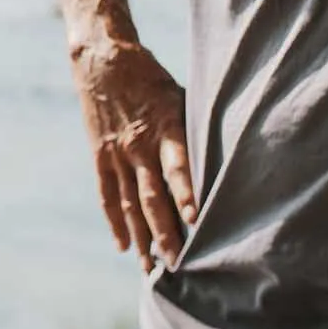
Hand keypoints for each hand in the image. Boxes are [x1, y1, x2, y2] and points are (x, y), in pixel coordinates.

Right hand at [69, 36, 197, 271]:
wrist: (103, 61)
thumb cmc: (154, 78)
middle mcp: (139, 146)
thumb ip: (196, 131)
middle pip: (152, 197)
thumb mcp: (182, 97)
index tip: (197, 223)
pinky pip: (107, 196)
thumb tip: (226, 161)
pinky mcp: (100, 157)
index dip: (186, 196)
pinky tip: (123, 246)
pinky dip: (115, 222)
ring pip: (129, 204)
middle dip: (165, 233)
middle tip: (178, 265)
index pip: (177, 167)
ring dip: (141, 237)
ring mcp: (117, 155)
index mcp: (165, 127)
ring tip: (150, 267)